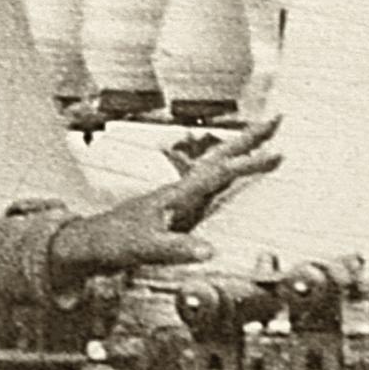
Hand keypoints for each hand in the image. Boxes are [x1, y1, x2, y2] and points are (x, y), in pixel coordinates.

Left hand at [52, 122, 278, 277]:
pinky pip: (210, 182)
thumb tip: (210, 251)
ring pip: (215, 164)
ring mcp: (179, 194)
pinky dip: (228, 171)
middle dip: (249, 138)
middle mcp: (180, 187)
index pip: (219, 173)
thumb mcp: (145, 249)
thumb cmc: (114, 244)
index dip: (249, 165)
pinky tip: (235, 174)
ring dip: (240, 150)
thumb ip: (176, 249)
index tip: (278, 154)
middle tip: (277, 118)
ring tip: (264, 137)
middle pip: (219, 155)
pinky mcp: (177, 205)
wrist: (90, 243)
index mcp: (176, 194)